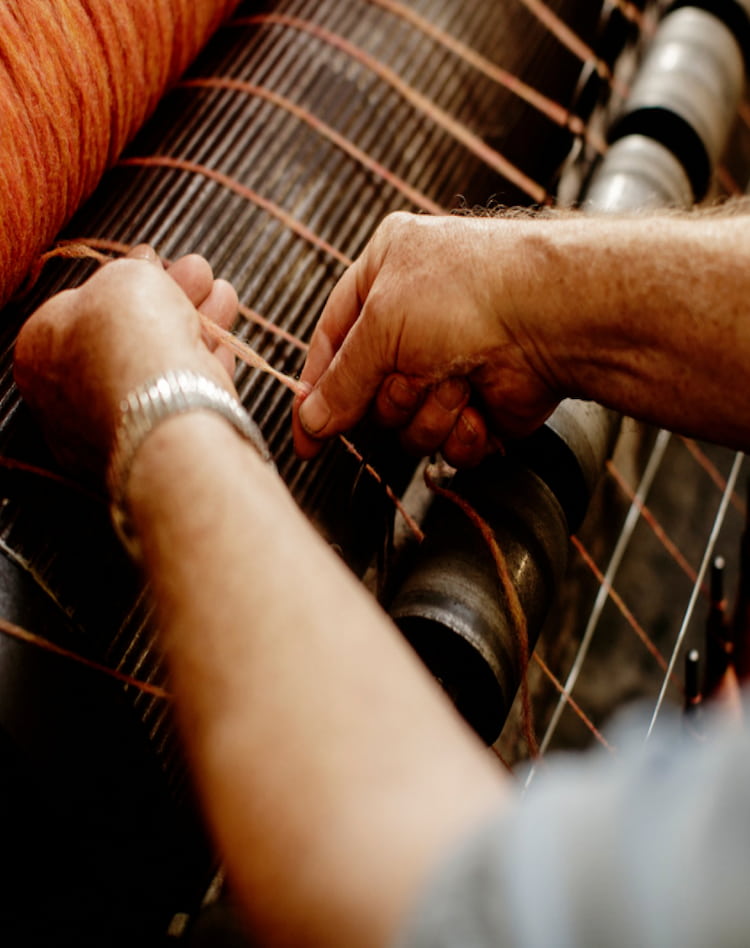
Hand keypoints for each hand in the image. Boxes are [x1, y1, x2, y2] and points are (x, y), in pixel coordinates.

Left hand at [14, 245, 237, 479]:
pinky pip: (180, 398)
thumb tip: (143, 265)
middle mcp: (69, 396)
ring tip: (224, 295)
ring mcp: (114, 427)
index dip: (126, 279)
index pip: (83, 306)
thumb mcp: (127, 276)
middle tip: (200, 273)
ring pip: (159, 365)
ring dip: (195, 325)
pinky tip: (226, 346)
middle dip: (170, 299)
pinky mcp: (156, 447)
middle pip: (128, 335)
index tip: (159, 261)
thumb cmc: (133, 340)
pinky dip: (204, 367)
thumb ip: (132, 269)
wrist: (169, 414)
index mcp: (40, 351)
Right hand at [292, 212, 561, 465]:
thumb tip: (311, 420)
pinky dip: (461, 430)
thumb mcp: (381, 324)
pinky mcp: (480, 404)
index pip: (332, 342)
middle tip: (412, 375)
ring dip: (428, 412)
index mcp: (386, 274)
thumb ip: (340, 381)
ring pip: (407, 425)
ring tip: (456, 382)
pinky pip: (447, 443)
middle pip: (369, 393)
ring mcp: (450, 363)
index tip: (306, 437)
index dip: (316, 392)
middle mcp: (416, 319)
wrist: (551, 319)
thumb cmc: (471, 292)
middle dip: (392, 395)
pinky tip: (479, 404)